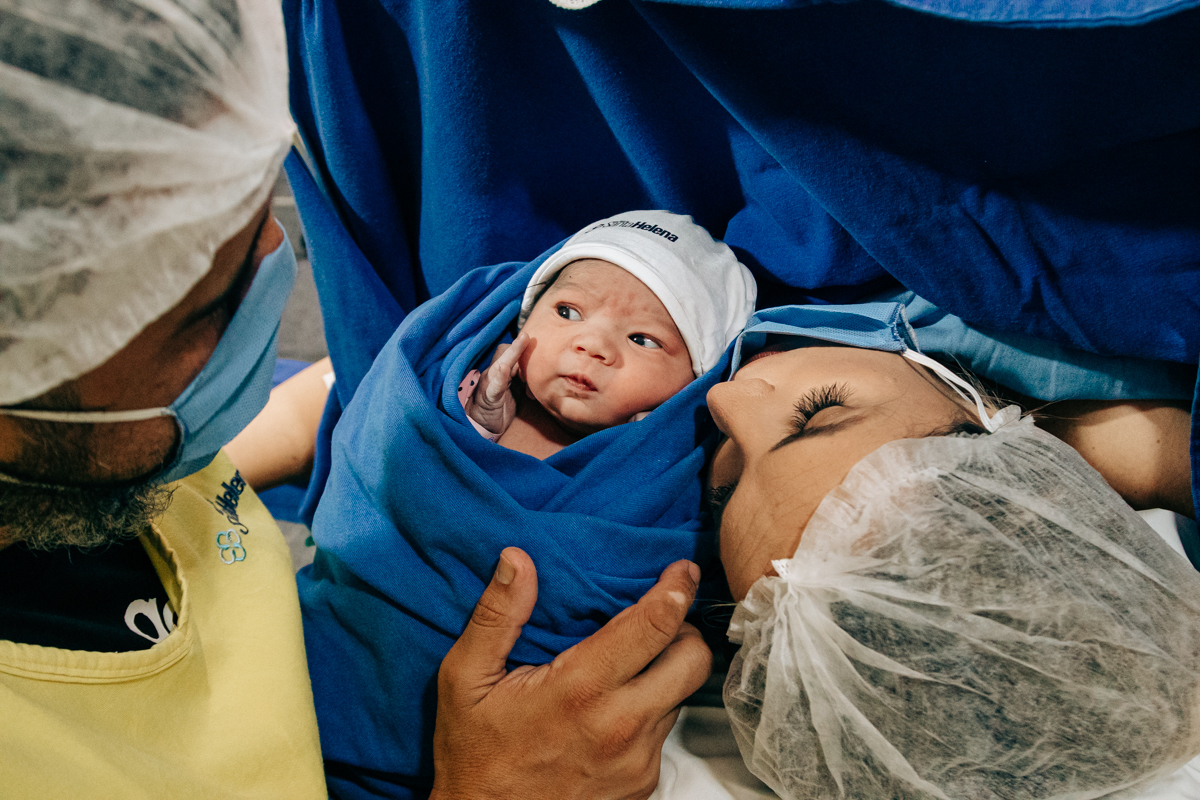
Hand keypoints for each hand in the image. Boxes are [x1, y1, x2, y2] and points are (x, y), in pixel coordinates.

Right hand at [431, 548, 711, 799]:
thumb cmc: (474, 754)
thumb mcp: (465, 679)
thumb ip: (496, 616)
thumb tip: (517, 560)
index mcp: (580, 690)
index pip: (654, 626)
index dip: (675, 590)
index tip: (680, 570)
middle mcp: (620, 726)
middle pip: (693, 661)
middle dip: (684, 631)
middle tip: (661, 619)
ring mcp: (637, 761)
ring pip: (681, 698)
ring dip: (664, 674)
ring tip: (627, 666)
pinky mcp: (643, 786)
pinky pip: (664, 735)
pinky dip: (649, 713)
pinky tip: (612, 711)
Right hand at [464, 332, 528, 435]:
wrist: (482, 426)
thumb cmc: (500, 407)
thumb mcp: (515, 391)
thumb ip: (524, 379)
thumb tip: (541, 370)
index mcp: (500, 373)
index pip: (509, 353)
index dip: (521, 347)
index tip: (532, 337)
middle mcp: (493, 375)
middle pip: (503, 354)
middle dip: (516, 346)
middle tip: (527, 335)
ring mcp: (489, 385)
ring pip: (499, 365)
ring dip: (511, 354)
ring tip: (521, 341)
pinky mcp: (489, 398)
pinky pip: (493, 386)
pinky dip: (499, 377)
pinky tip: (503, 369)